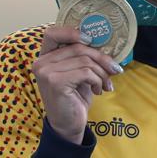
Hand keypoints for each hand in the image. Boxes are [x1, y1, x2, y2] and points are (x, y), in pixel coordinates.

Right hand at [33, 26, 122, 143]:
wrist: (68, 125)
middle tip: (115, 70)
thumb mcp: (80, 74)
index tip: (91, 40)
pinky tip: (99, 91)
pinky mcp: (55, 82)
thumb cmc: (75, 98)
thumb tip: (107, 46)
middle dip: (102, 58)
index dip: (73, 32)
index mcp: (45, 57)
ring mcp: (46, 72)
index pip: (53, 33)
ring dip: (102, 73)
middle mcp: (41, 62)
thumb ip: (85, 58)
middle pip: (78, 47)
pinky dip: (98, 80)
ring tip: (106, 85)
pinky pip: (86, 72)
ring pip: (85, 60)